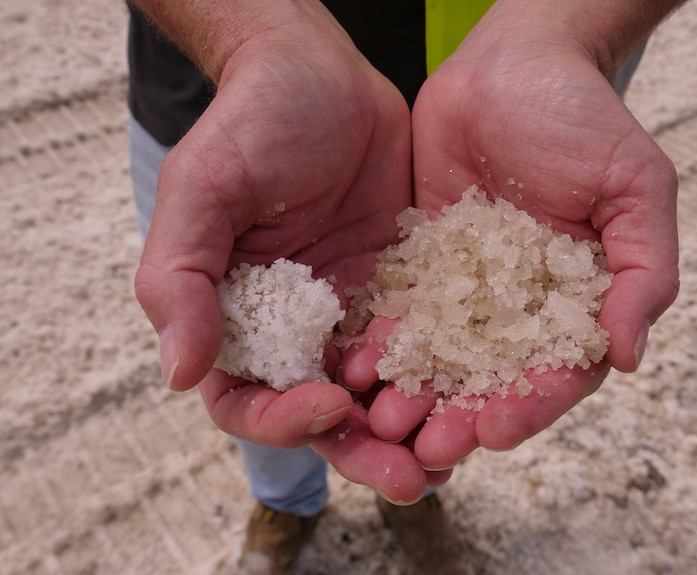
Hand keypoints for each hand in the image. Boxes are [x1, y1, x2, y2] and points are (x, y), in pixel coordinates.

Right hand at [132, 6, 432, 501]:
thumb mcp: (203, 191)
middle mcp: (294, 327)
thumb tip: (179, 373)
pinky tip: (477, 394)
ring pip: (378, 392)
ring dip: (411, 429)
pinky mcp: (399, 288)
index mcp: (237, 319)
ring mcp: (349, 311)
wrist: (320, 74)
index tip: (329, 406)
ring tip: (453, 456)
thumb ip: (182, 279)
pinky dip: (443, 374)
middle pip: (323, 413)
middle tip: (411, 480)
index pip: (250, 399)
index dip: (284, 420)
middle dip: (363, 450)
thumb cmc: (250, 123)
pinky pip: (421, 343)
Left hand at [344, 1, 679, 469]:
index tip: (495, 431)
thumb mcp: (636, 187)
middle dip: (461, 417)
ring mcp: (469, 289)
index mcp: (579, 301)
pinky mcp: (423, 263)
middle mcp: (522, 307)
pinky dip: (382, 342)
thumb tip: (628, 357)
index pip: (558, 372)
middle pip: (492, 379)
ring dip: (415, 394)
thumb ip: (642, 270)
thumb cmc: (586, 119)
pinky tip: (357, 366)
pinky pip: (402, 311)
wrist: (514, 65)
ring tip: (383, 420)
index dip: (531, 406)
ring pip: (441, 356)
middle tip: (427, 450)